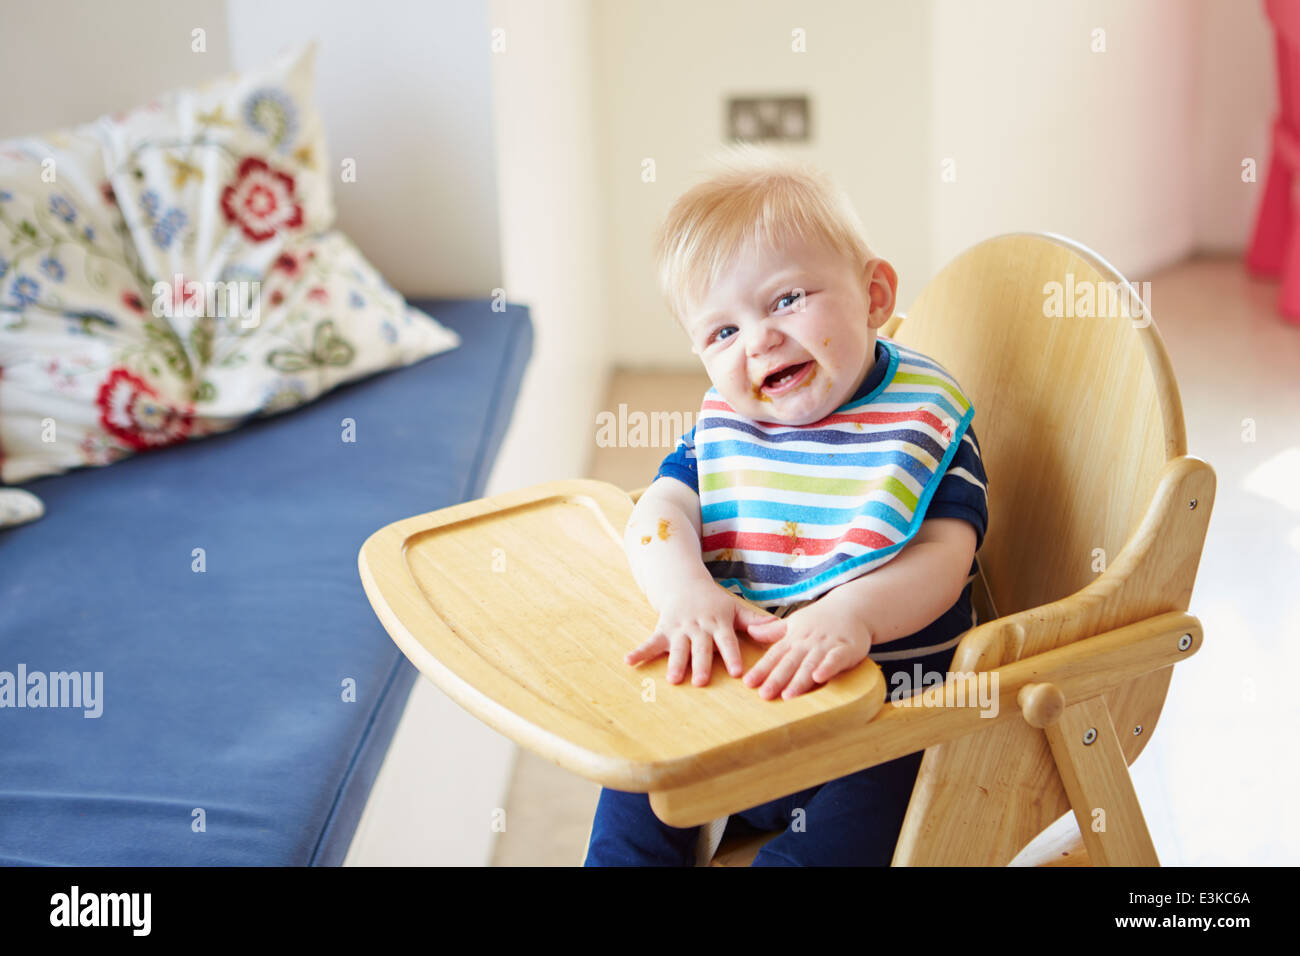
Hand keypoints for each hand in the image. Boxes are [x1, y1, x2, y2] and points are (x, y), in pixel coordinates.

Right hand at [625, 581, 781, 685]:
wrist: (684, 582)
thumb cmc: (715, 602)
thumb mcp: (736, 609)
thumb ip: (758, 622)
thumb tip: (784, 631)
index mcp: (718, 623)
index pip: (727, 641)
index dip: (731, 655)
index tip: (736, 672)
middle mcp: (699, 627)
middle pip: (701, 648)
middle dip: (700, 664)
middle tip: (701, 682)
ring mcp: (679, 628)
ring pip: (678, 647)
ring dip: (675, 662)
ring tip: (673, 679)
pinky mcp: (663, 629)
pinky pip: (650, 642)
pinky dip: (640, 652)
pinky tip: (629, 662)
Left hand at [741, 594, 872, 699]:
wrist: (852, 606)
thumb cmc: (822, 618)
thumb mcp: (795, 621)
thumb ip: (773, 631)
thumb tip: (750, 631)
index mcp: (794, 637)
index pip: (775, 654)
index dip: (762, 669)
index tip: (749, 682)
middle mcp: (808, 642)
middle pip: (790, 662)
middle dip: (777, 679)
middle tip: (764, 695)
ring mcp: (827, 645)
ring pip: (810, 664)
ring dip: (799, 680)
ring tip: (787, 695)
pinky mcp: (846, 648)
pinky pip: (835, 659)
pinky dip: (827, 668)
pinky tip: (819, 678)